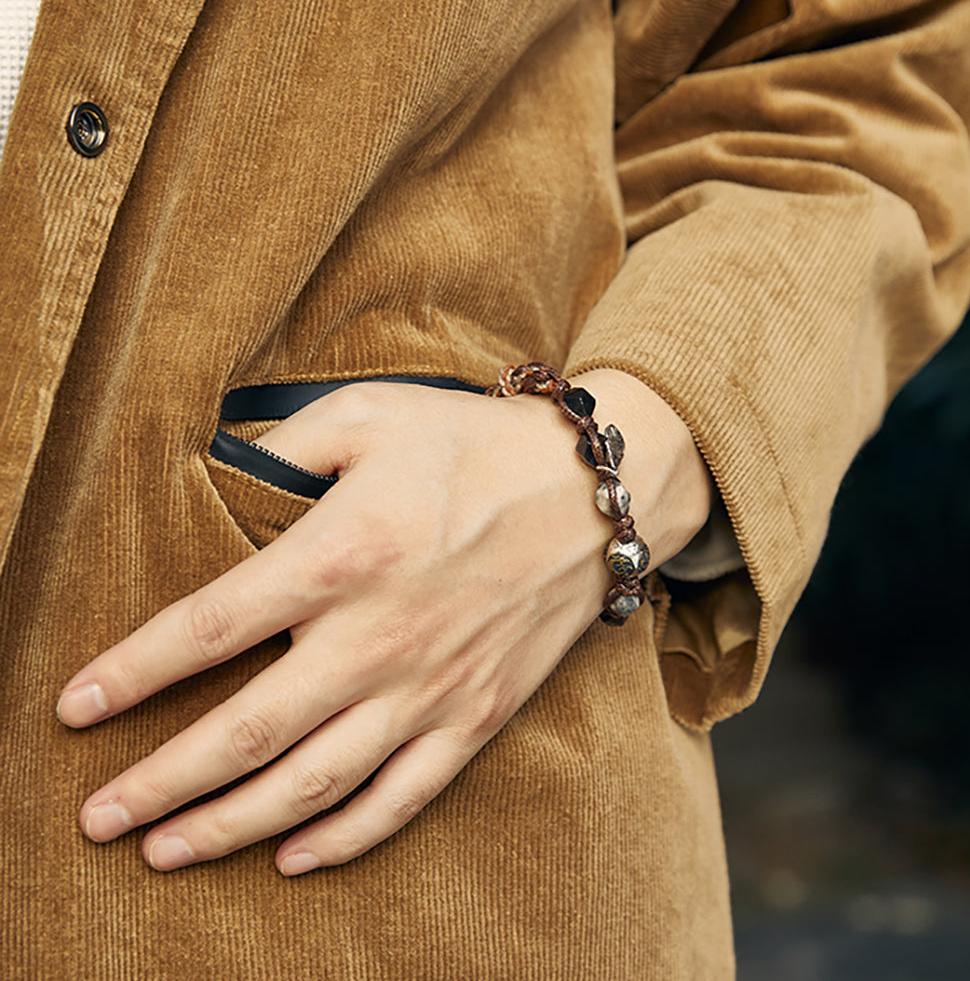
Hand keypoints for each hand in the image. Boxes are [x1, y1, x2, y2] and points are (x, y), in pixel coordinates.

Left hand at [57, 370, 712, 874]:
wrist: (588, 492)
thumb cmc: (474, 446)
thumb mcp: (371, 416)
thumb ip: (283, 444)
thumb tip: (217, 469)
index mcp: (344, 554)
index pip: (212, 627)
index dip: (134, 674)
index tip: (74, 710)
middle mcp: (381, 635)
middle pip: (249, 732)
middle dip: (161, 783)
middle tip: (97, 819)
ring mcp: (433, 686)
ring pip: (316, 783)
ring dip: (232, 827)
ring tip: (165, 853)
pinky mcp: (477, 714)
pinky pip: (403, 796)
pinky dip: (344, 838)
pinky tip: (292, 857)